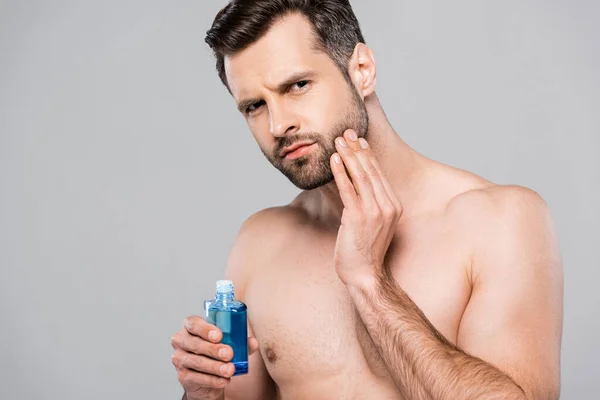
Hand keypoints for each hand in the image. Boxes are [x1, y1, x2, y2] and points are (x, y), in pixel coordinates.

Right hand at [171, 316, 259, 399]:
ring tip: (230, 369)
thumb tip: (253, 342)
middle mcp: (181, 341)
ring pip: (197, 362)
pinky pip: (197, 378)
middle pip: (194, 343)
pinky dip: (213, 380)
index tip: (219, 335)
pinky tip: (224, 380)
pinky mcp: (183, 376)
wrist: (206, 377)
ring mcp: (179, 359)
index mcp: (190, 327)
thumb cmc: (215, 352)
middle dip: (213, 349)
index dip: (205, 329)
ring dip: (215, 366)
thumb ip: (240, 341)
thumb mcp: (227, 343)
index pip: (193, 323)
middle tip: (229, 353)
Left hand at [329, 129, 402, 285]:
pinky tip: (334, 160)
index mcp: (393, 206)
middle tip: (346, 133)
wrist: (365, 274)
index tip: (358, 140)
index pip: (379, 174)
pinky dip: (341, 173)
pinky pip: (348, 190)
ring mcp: (374, 212)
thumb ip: (366, 204)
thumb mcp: (371, 224)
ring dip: (348, 156)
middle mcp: (387, 206)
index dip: (367, 155)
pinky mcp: (358, 218)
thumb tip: (350, 186)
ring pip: (361, 177)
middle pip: (370, 171)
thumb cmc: (365, 251)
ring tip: (338, 141)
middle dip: (357, 150)